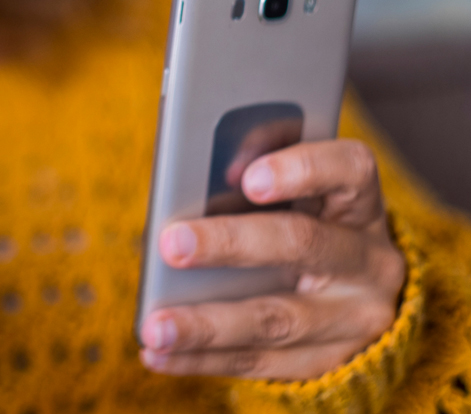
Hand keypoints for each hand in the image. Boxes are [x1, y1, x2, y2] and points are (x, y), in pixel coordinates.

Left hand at [139, 139, 405, 380]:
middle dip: (230, 243)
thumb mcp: (297, 186)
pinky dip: (201, 359)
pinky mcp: (328, 361)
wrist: (359, 296)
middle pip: (301, 243)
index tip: (248, 178)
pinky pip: (258, 363)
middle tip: (172, 245)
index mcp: (358, 201)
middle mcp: (368, 259)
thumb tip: (216, 173)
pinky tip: (157, 355)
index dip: (302, 170)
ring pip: (276, 320)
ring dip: (206, 325)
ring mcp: (354, 317)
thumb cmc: (303, 218)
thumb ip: (259, 161)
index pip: (349, 169)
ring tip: (154, 327)